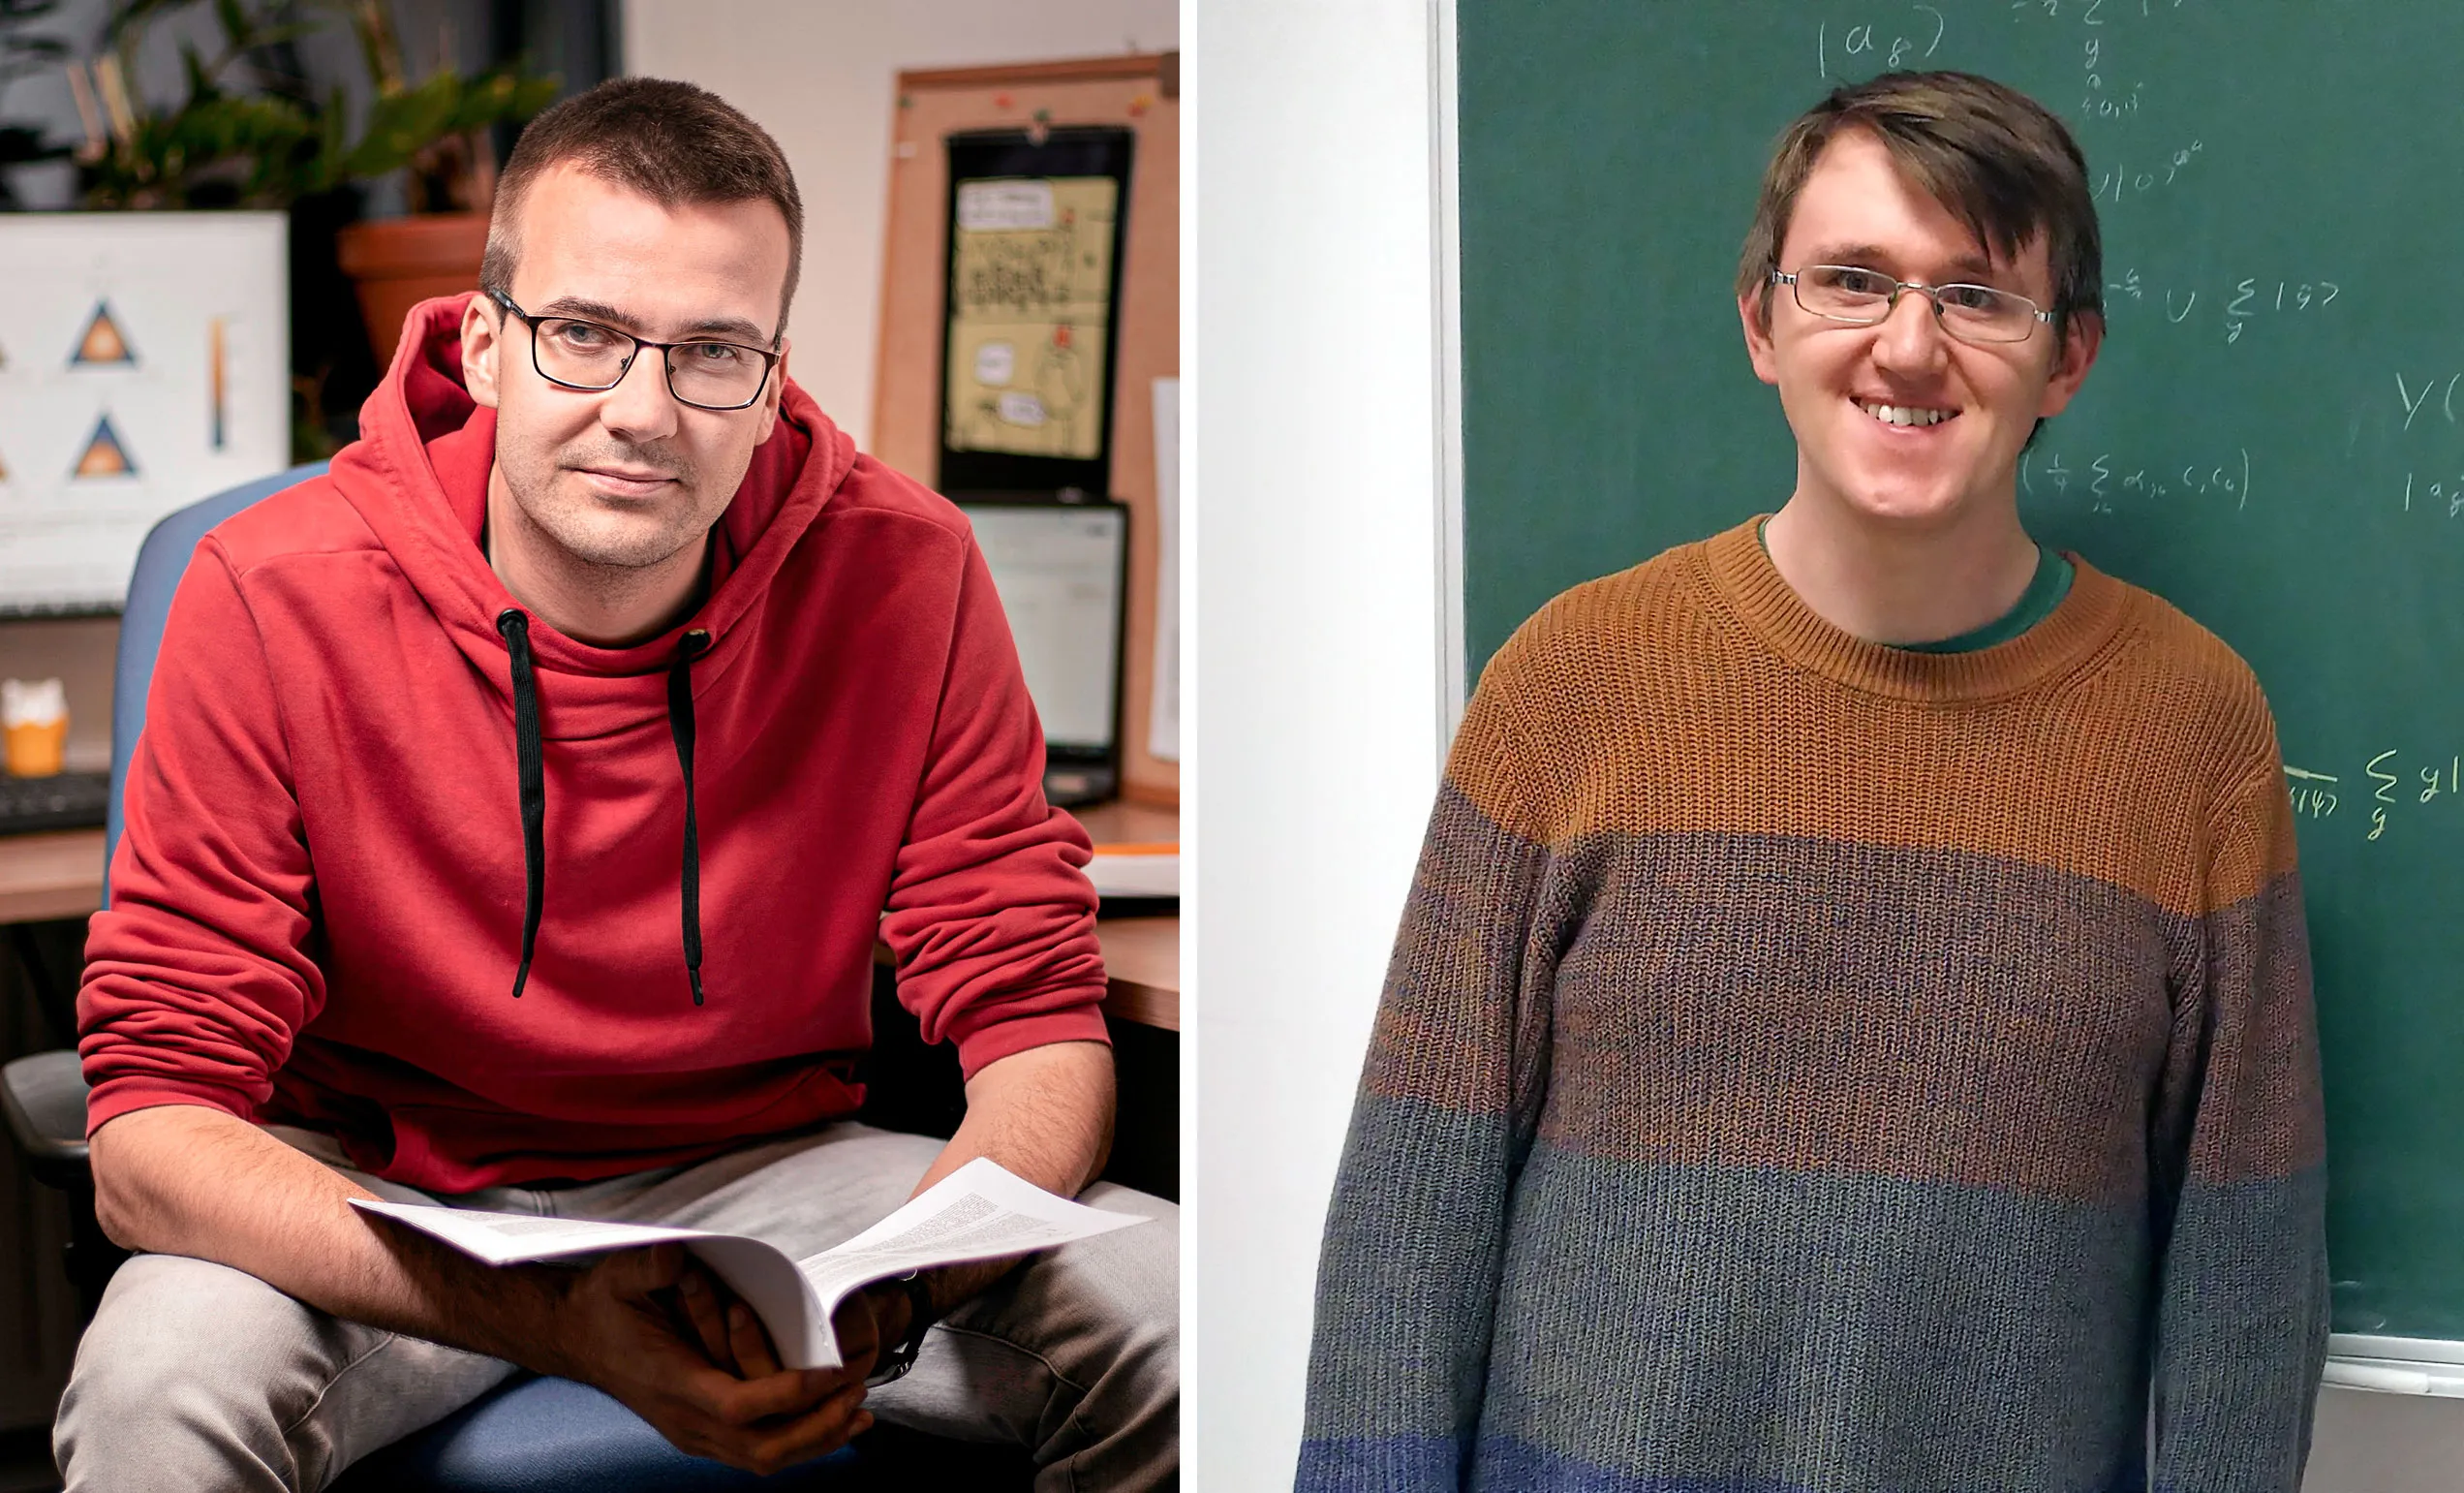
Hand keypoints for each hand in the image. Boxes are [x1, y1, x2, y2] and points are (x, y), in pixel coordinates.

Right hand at [544, 1244, 875, 1474]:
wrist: (576, 1336)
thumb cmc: (604, 1305)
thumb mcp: (620, 1275)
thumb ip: (648, 1266)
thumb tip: (674, 1255)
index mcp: (672, 1382)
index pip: (739, 1406)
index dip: (790, 1394)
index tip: (833, 1372)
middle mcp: (684, 1419)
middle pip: (761, 1448)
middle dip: (817, 1427)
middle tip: (856, 1393)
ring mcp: (692, 1432)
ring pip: (762, 1458)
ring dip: (815, 1440)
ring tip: (857, 1413)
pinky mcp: (700, 1433)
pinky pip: (755, 1453)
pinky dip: (797, 1443)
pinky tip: (829, 1424)